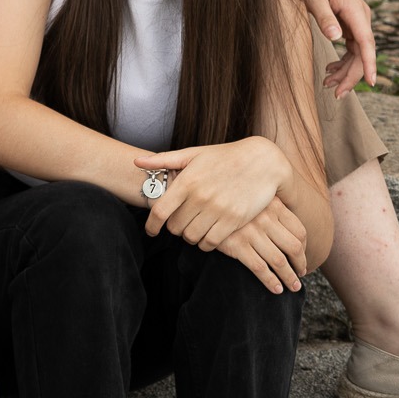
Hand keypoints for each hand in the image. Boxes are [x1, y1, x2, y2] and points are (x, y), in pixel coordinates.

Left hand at [139, 138, 291, 251]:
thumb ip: (163, 160)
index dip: (151, 225)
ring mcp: (218, 210)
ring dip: (189, 236)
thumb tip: (136, 162)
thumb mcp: (193, 154)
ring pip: (192, 237)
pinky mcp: (234, 221)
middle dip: (174, 229)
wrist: (262, 162)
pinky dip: (206, 243)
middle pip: (175, 227)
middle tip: (179, 224)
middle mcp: (200, 197)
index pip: (159, 211)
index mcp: (187, 181)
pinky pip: (212, 242)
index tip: (151, 231)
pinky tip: (207, 235)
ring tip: (193, 229)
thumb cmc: (223, 157)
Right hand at [213, 195, 309, 293]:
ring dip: (289, 278)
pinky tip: (275, 289)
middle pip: (294, 248)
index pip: (300, 231)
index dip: (305, 249)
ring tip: (292, 287)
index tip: (302, 258)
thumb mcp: (252, 197)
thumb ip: (270, 208)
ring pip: (279, 261)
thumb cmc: (227, 198)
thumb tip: (290, 231)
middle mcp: (264, 218)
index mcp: (273, 205)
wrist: (197, 199)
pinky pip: (260, 268)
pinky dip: (271, 281)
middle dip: (301, 265)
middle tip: (301, 275)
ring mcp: (251, 232)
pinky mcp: (236, 245)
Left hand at [288, 0, 374, 94]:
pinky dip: (342, 60)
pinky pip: (351, 47)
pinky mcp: (349, 22)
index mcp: (356, 11)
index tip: (373, 83)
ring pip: (357, 52)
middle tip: (336, 95)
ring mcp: (356, 20)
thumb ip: (324, 17)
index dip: (370, 64)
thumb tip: (336, 39)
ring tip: (329, 86)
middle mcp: (361, 17)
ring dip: (346, 71)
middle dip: (352, 76)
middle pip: (363, 53)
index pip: (367, 43)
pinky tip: (330, 71)